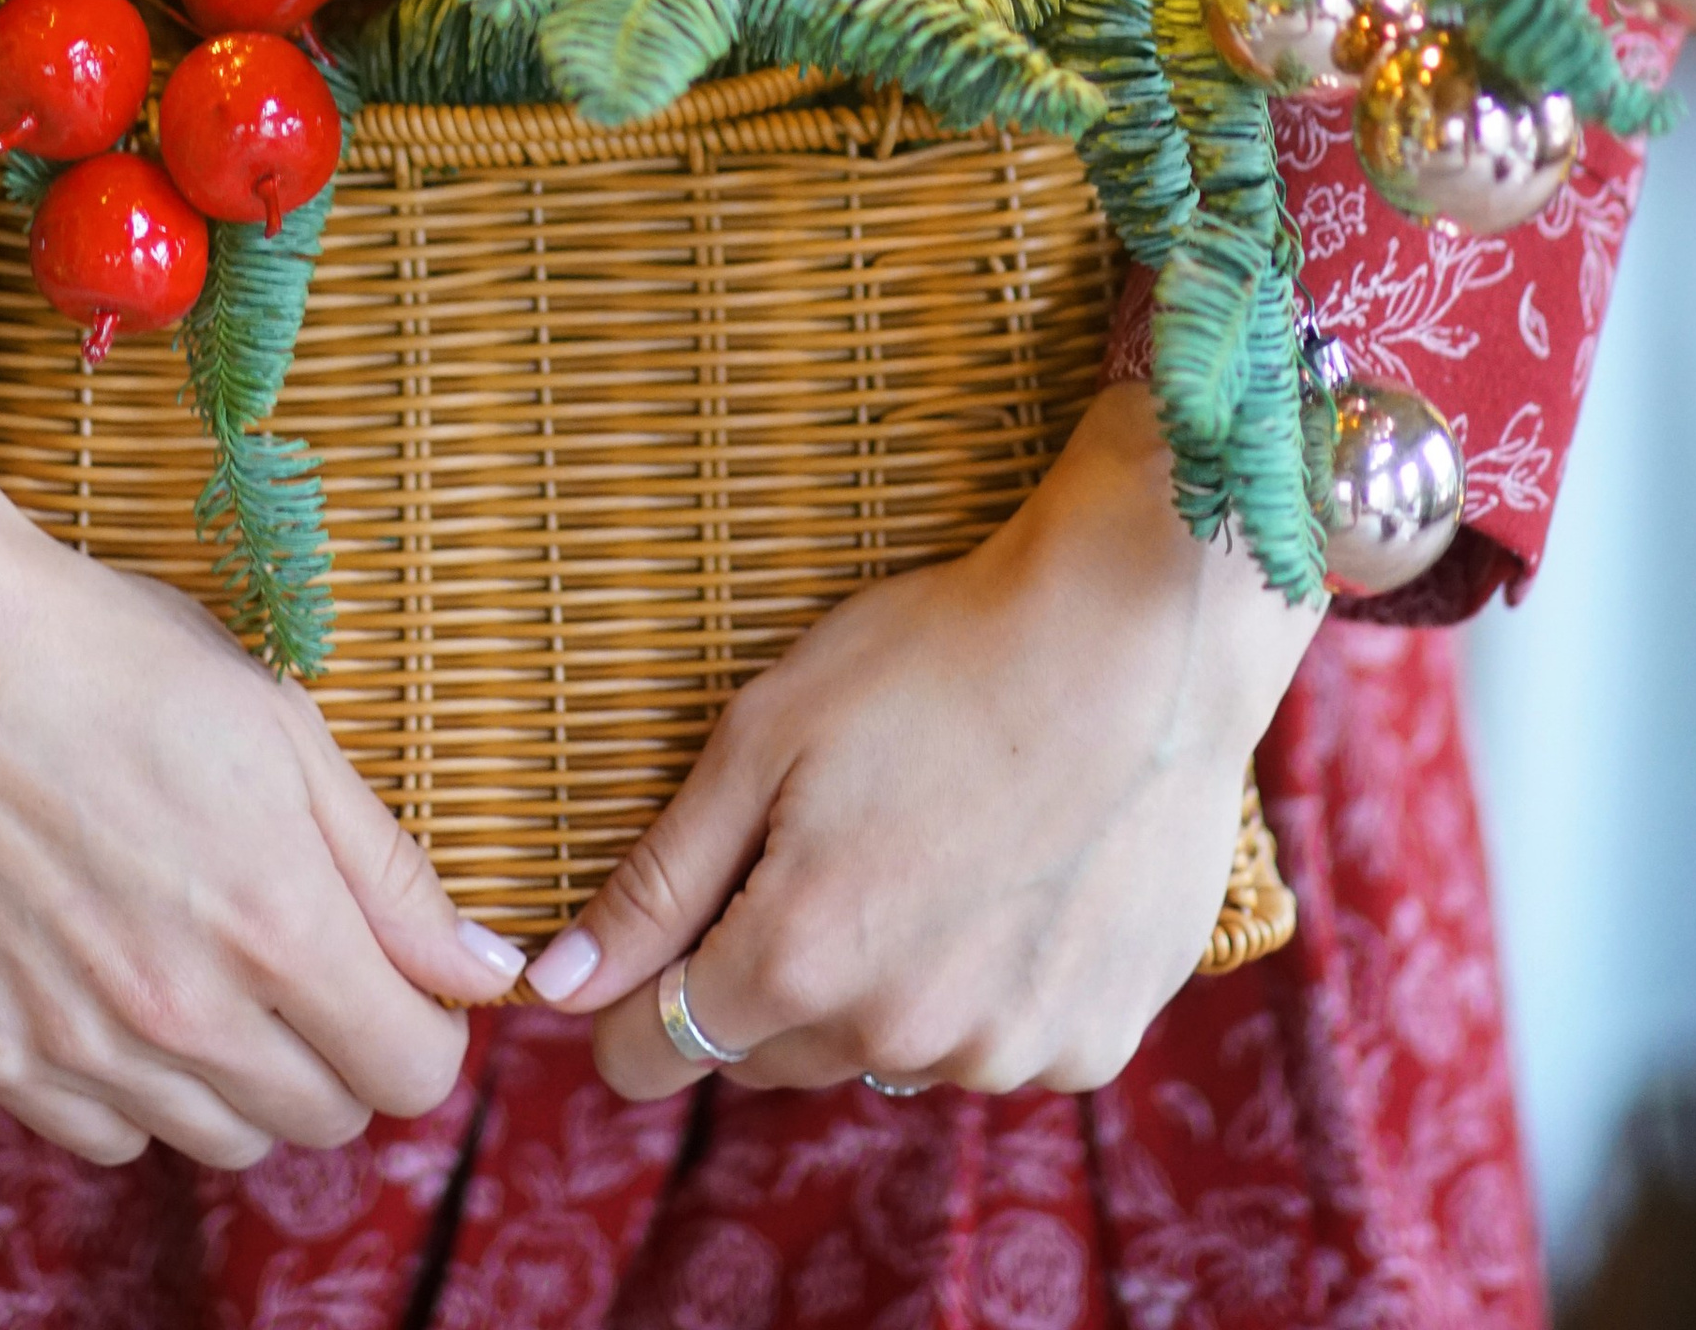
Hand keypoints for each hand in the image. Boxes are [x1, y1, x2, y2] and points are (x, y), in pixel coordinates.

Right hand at [0, 360, 522, 1165]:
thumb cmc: (113, 660)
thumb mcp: (282, 728)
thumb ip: (391, 871)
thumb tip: (488, 972)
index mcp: (277, 925)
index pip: (412, 1074)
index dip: (423, 1023)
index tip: (394, 973)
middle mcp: (183, 1010)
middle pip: (324, 1117)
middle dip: (339, 1048)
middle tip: (299, 955)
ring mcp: (80, 1042)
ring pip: (219, 1139)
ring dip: (242, 1077)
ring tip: (208, 966)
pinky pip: (105, 1136)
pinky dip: (132, 1089)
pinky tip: (121, 991)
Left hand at [523, 382, 1319, 1099]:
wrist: (1138, 641)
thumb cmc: (937, 660)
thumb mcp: (765, 737)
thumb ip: (657, 881)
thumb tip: (557, 989)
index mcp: (799, 960)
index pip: (654, 1055)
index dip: (635, 1000)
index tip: (664, 935)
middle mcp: (899, 1036)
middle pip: (768, 1054)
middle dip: (763, 975)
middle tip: (816, 846)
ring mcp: (1005, 1051)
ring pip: (886, 1051)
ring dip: (882, 984)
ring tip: (929, 847)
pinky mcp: (1094, 1043)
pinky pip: (997, 1044)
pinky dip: (988, 986)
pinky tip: (1012, 878)